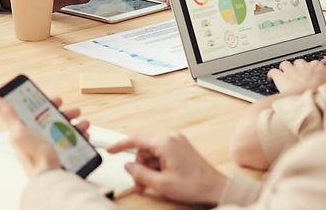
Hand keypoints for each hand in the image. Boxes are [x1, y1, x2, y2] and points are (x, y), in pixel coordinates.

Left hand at [0, 95, 89, 178]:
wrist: (50, 177)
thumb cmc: (34, 158)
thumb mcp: (19, 132)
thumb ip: (9, 116)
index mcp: (24, 132)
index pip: (34, 112)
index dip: (46, 104)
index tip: (56, 100)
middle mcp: (36, 139)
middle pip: (52, 121)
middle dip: (65, 114)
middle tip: (74, 111)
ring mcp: (48, 147)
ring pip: (63, 131)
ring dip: (75, 125)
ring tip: (83, 124)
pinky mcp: (59, 155)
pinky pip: (70, 143)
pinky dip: (79, 138)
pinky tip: (84, 136)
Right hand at [111, 133, 226, 204]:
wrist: (216, 187)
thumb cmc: (194, 185)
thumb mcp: (161, 184)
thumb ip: (140, 173)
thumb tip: (128, 166)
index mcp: (165, 143)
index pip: (135, 140)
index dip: (120, 146)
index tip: (110, 150)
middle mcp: (171, 138)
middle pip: (144, 150)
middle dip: (140, 167)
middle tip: (140, 184)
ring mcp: (177, 142)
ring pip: (152, 153)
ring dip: (149, 169)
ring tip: (151, 185)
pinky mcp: (181, 147)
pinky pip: (162, 154)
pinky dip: (158, 166)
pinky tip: (160, 178)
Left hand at [267, 58, 325, 94]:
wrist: (310, 101)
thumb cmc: (322, 95)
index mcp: (317, 68)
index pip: (314, 63)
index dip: (311, 69)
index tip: (311, 73)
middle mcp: (304, 67)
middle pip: (298, 62)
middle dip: (297, 68)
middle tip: (297, 75)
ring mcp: (291, 71)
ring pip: (285, 64)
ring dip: (284, 69)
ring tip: (284, 76)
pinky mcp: (281, 77)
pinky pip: (273, 71)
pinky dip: (271, 74)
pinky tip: (271, 78)